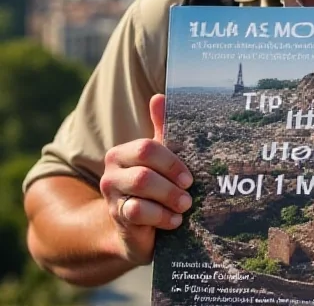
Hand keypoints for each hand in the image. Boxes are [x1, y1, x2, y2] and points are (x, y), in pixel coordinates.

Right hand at [99, 94, 192, 265]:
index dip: (171, 162)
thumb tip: (158, 97)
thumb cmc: (155, 188)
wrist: (140, 230)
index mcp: (122, 153)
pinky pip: (137, 212)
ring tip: (184, 207)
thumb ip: (162, 129)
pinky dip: (161, 217)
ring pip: (140, 189)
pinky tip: (174, 221)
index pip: (147, 149)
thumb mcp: (161, 158)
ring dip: (169, 199)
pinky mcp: (116, 217)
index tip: (189, 177)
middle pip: (143, 172)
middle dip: (170, 184)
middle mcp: (111, 172)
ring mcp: (111, 196)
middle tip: (189, 194)